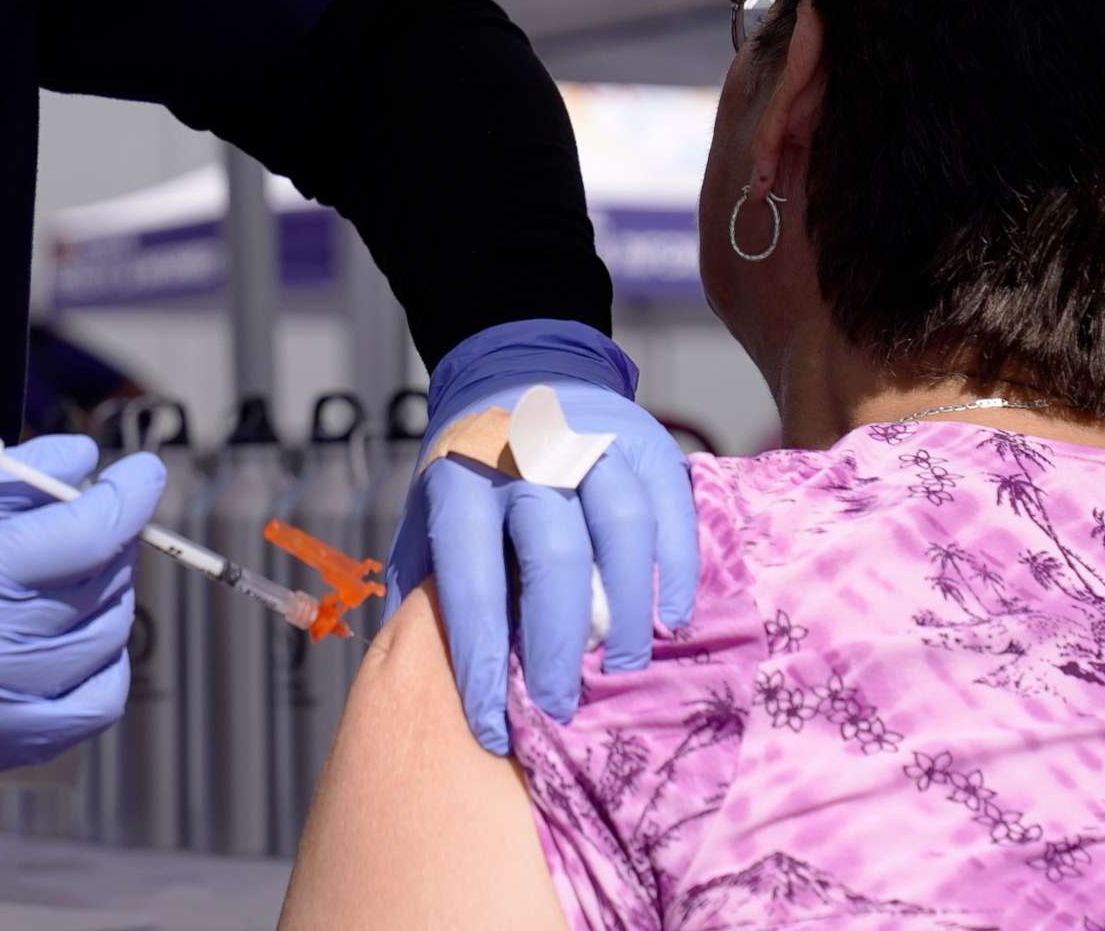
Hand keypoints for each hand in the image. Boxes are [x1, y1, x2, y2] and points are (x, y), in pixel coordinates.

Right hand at [0, 435, 163, 801]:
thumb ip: (5, 479)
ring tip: (71, 572)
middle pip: (103, 582)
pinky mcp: (7, 747)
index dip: (131, 496)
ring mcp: (1, 707)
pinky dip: (107, 659)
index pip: (86, 536)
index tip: (143, 470)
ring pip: (109, 636)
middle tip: (85, 518)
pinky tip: (79, 634)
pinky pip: (99, 700)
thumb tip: (87, 457)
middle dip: (112, 537)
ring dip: (109, 592)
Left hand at [384, 319, 699, 755]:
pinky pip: (669, 508)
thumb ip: (429, 585)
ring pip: (621, 528)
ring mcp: (591, 443)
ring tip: (623, 667)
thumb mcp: (428, 517)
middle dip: (558, 643)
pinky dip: (675, 568)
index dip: (481, 659)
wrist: (522, 376)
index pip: (469, 578)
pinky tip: (670, 617)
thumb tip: (429, 676)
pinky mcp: (646, 442)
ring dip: (626, 609)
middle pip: (553, 556)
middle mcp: (526, 457)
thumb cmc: (471, 476)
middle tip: (562, 708)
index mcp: (460, 480)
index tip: (493, 727)